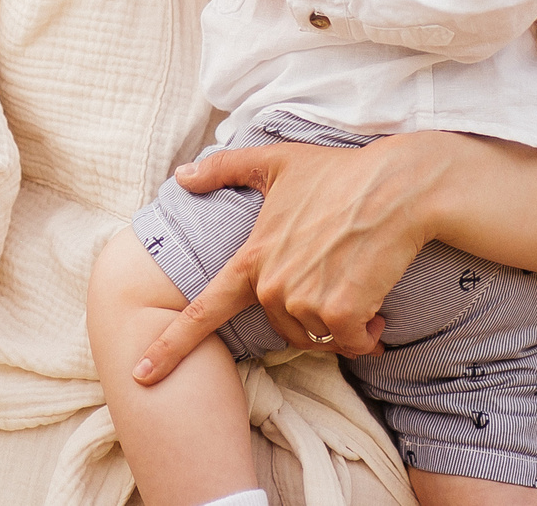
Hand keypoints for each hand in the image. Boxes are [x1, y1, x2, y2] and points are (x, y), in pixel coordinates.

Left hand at [134, 134, 459, 382]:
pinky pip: (350, 341)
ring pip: (318, 336)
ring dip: (340, 324)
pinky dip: (366, 333)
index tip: (141, 374)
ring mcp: (306, 300)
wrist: (395, 188)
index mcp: (252, 258)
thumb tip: (181, 174)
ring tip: (357, 286)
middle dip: (309, 313)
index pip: (202, 311)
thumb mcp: (276, 162)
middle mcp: (273, 285)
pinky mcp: (342, 311)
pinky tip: (376, 307)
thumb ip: (225, 169)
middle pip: (283, 328)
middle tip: (336, 280)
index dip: (169, 346)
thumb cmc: (339, 174)